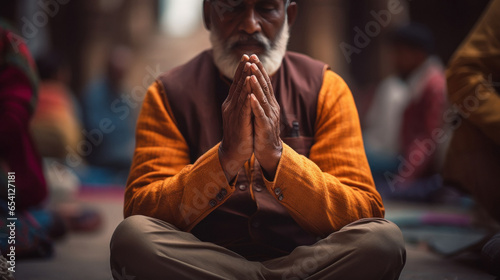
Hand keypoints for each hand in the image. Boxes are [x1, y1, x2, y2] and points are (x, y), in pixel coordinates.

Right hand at [219, 55, 252, 181]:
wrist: (234, 152)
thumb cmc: (239, 133)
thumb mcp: (240, 114)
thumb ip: (242, 102)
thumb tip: (247, 89)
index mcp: (231, 103)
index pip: (237, 83)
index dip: (241, 70)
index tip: (246, 56)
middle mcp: (231, 106)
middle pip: (237, 84)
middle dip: (243, 70)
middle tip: (247, 56)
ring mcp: (234, 113)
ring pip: (240, 93)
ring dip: (245, 80)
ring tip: (249, 67)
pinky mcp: (239, 122)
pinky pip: (244, 107)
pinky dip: (247, 97)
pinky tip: (250, 89)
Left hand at [248, 55, 281, 179]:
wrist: (268, 151)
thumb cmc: (262, 131)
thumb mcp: (261, 112)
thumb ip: (260, 99)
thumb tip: (255, 83)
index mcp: (269, 103)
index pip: (265, 82)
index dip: (259, 69)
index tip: (252, 56)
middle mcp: (272, 107)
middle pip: (265, 86)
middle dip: (258, 72)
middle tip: (253, 58)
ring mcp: (269, 117)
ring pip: (263, 98)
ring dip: (257, 86)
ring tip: (251, 74)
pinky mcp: (265, 127)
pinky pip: (260, 115)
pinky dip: (255, 105)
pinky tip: (250, 97)